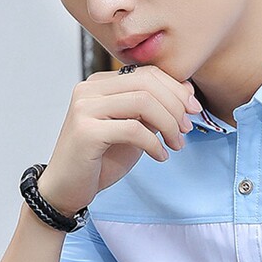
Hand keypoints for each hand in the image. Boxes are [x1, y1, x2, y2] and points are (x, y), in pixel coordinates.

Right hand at [37, 66, 201, 215]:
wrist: (67, 188)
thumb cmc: (100, 159)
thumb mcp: (134, 128)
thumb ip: (154, 108)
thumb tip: (187, 90)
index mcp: (100, 83)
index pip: (147, 73)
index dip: (176, 89)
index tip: (193, 109)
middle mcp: (89, 89)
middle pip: (147, 84)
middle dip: (176, 106)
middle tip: (187, 129)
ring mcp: (85, 108)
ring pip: (143, 102)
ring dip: (169, 124)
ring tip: (176, 144)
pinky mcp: (86, 131)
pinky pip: (133, 129)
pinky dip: (154, 144)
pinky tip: (160, 156)